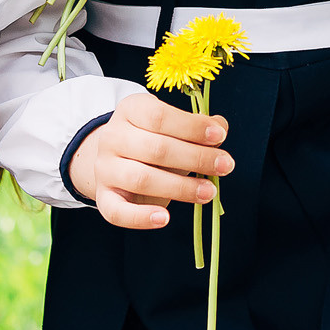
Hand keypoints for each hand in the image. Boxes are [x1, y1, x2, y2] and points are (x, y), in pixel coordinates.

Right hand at [67, 88, 233, 230]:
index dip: (191, 127)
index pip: (159, 116)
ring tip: (209, 192)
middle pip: (155, 148)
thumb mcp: (174, 127)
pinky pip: (118, 212)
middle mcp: (112, 137)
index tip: (220, 136)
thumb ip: (197, 126)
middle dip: (195, 158)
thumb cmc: (154, 141)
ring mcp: (105, 169)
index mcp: (130, 110)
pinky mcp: (104, 198)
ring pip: (142, 179)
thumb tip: (220, 127)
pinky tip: (165, 218)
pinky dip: (141, 218)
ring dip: (180, 187)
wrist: (117, 162)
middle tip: (226, 165)